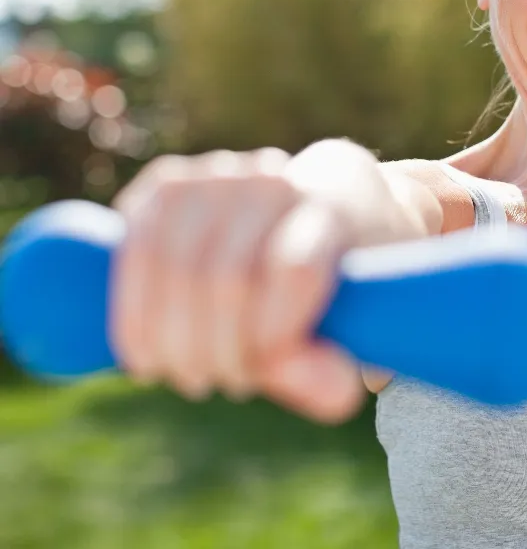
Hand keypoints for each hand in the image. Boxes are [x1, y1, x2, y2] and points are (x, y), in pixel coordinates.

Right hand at [110, 148, 368, 421]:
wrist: (315, 208)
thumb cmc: (333, 280)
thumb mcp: (351, 326)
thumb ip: (335, 368)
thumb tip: (335, 394)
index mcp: (333, 207)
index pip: (295, 271)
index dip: (273, 336)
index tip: (268, 370)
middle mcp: (275, 180)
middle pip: (227, 278)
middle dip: (218, 352)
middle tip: (231, 384)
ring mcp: (218, 174)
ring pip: (174, 267)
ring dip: (172, 343)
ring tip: (193, 377)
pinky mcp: (167, 184)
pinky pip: (135, 252)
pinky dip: (134, 318)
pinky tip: (147, 359)